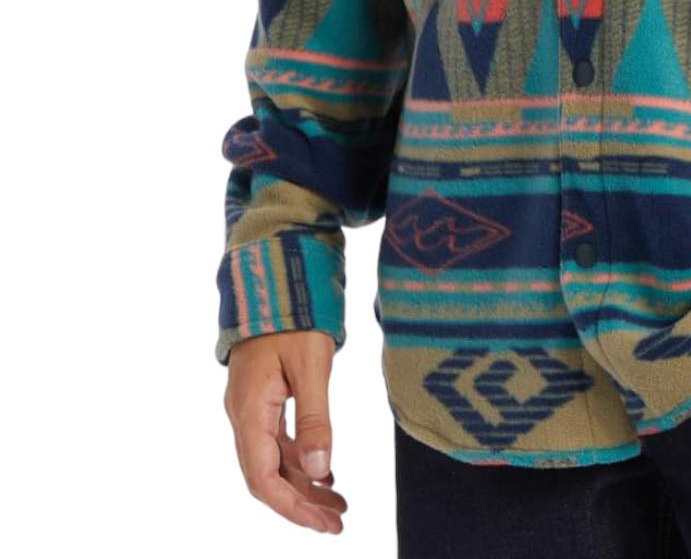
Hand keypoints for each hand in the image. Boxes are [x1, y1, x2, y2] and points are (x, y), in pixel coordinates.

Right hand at [224, 330, 347, 533]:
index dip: (292, 506)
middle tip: (338, 522)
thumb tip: (320, 471)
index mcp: (250, 411)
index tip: (323, 523)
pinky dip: (299, 460)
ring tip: (338, 502)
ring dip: (303, 484)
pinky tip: (324, 471)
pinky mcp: (261, 399)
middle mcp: (243, 415)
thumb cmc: (294, 315)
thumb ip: (316, 419)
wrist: (275, 277)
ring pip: (273, 460)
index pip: (263, 477)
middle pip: (267, 476)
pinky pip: (276, 441)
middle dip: (301, 503)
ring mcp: (250, 408)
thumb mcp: (312, 365)